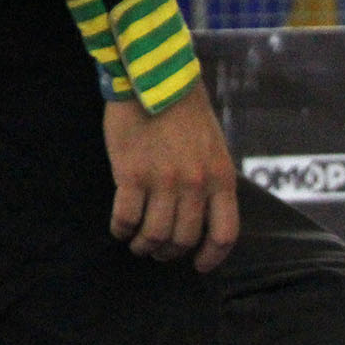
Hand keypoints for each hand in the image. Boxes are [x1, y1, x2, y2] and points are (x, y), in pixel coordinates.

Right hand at [103, 88, 238, 271]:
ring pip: (155, 234)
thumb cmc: (186, 112)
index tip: (199, 266)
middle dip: (170, 253)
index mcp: (221, 179)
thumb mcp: (215, 148)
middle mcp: (195, 184)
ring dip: (144, 245)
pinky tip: (120, 229)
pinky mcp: (131, 174)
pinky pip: (125, 217)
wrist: (154, 79)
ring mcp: (163, 181)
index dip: (212, 257)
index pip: (224, 234)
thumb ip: (213, 182)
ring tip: (138, 244)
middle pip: (184, 239)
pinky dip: (121, 230)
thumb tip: (205, 217)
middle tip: (159, 251)